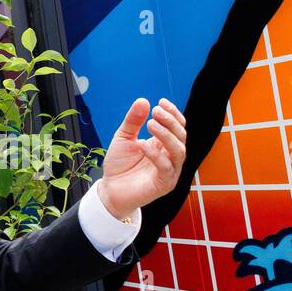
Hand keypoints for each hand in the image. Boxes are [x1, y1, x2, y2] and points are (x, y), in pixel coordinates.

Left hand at [98, 97, 186, 218]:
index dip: (173, 114)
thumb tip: (143, 100)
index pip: (178, 126)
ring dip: (166, 135)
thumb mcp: (123, 138)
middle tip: (155, 111)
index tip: (161, 102)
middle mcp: (170, 157)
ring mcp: (170, 170)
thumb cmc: (119, 165)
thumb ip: (133, 121)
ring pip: (179, 151)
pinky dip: (156, 155)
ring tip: (150, 124)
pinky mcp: (164, 184)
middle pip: (181, 136)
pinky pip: (166, 168)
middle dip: (170, 121)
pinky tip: (142, 145)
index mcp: (163, 145)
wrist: (110, 190)